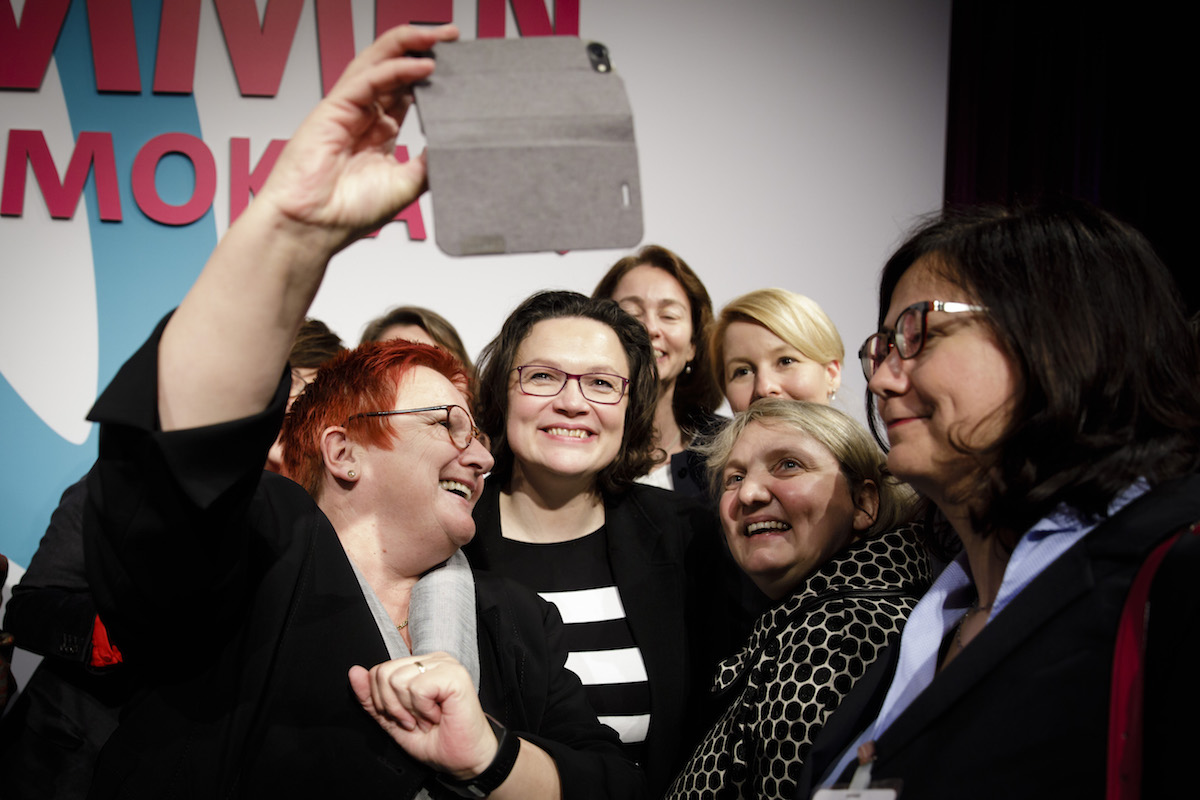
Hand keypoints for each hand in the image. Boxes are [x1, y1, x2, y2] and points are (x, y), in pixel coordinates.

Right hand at [255, 24, 458, 252]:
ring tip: (440, 36)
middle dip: (423, 48)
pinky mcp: (334, 108)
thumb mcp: (406, 184)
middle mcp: (363, 115)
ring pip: (378, 62)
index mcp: (379, 131)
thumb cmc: (348, 212)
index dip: (430, 74)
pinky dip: (396, 69)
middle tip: (453, 37)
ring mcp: (348, 109)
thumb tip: (455, 144)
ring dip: (409, 45)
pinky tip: (422, 66)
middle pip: (395, 68)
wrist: (314, 227)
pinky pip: (368, 79)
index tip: (459, 66)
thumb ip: (428, 162)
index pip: (407, 90)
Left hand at [349, 652, 497, 778]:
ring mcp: (445, 664)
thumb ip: (372, 699)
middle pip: (384, 674)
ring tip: (427, 719)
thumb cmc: (436, 740)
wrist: (464, 760)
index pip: (378, 671)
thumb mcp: (393, 721)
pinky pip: (417, 688)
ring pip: (398, 680)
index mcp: (419, 666)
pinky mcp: (454, 675)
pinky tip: (438, 715)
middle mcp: (432, 660)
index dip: (383, 702)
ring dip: (410, 710)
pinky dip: (423, 710)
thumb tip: (354, 672)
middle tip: (415, 721)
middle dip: (393, 708)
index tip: (404, 718)